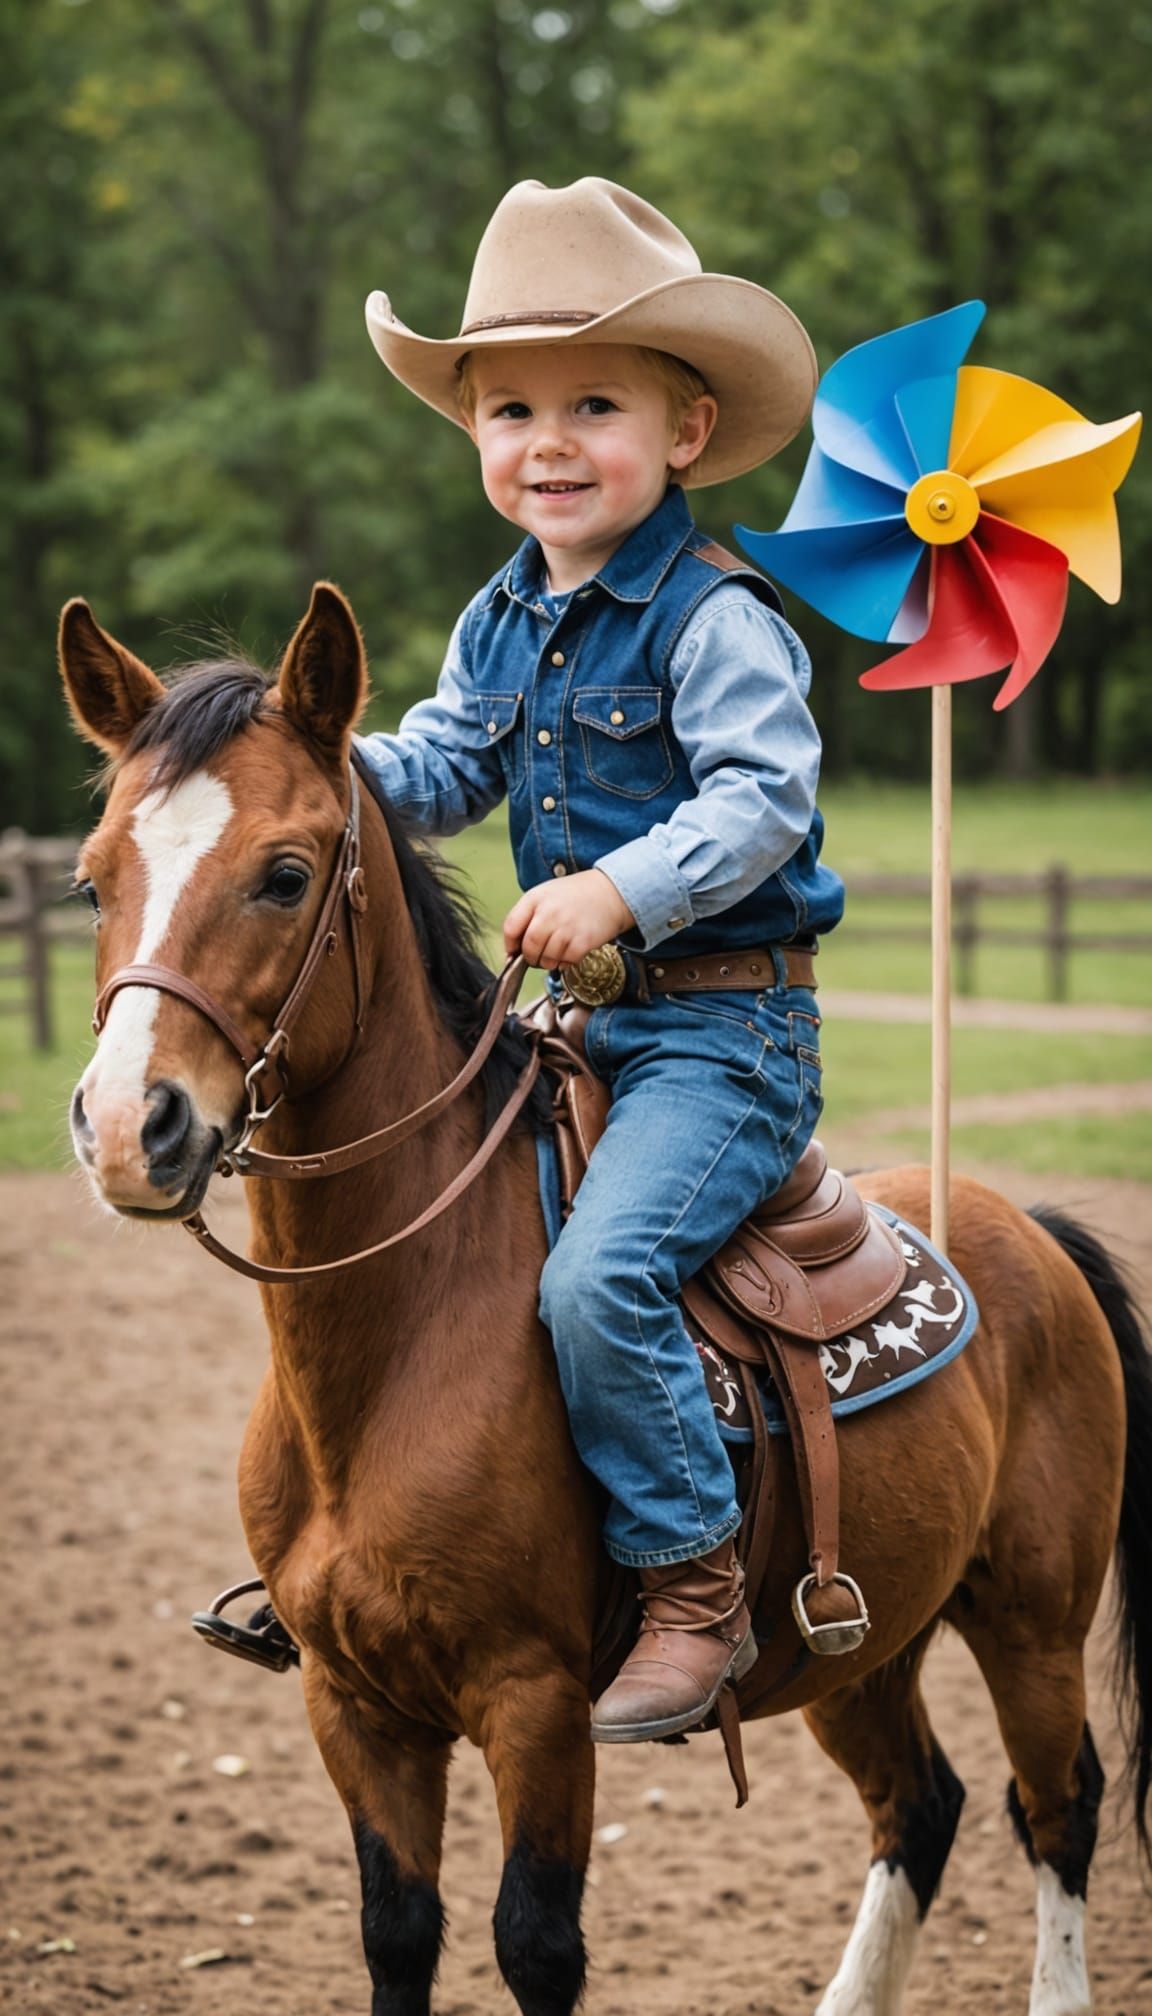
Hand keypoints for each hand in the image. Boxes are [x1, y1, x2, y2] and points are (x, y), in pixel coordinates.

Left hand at [503, 868, 634, 968]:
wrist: (611, 892)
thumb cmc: (576, 895)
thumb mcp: (546, 895)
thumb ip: (528, 916)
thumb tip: (513, 951)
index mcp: (535, 898)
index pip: (510, 928)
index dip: (510, 945)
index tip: (515, 952)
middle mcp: (549, 912)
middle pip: (528, 948)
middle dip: (531, 958)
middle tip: (538, 957)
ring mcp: (566, 927)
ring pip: (546, 959)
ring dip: (549, 962)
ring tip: (558, 951)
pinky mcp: (583, 941)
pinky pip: (566, 962)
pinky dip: (566, 963)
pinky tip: (571, 951)